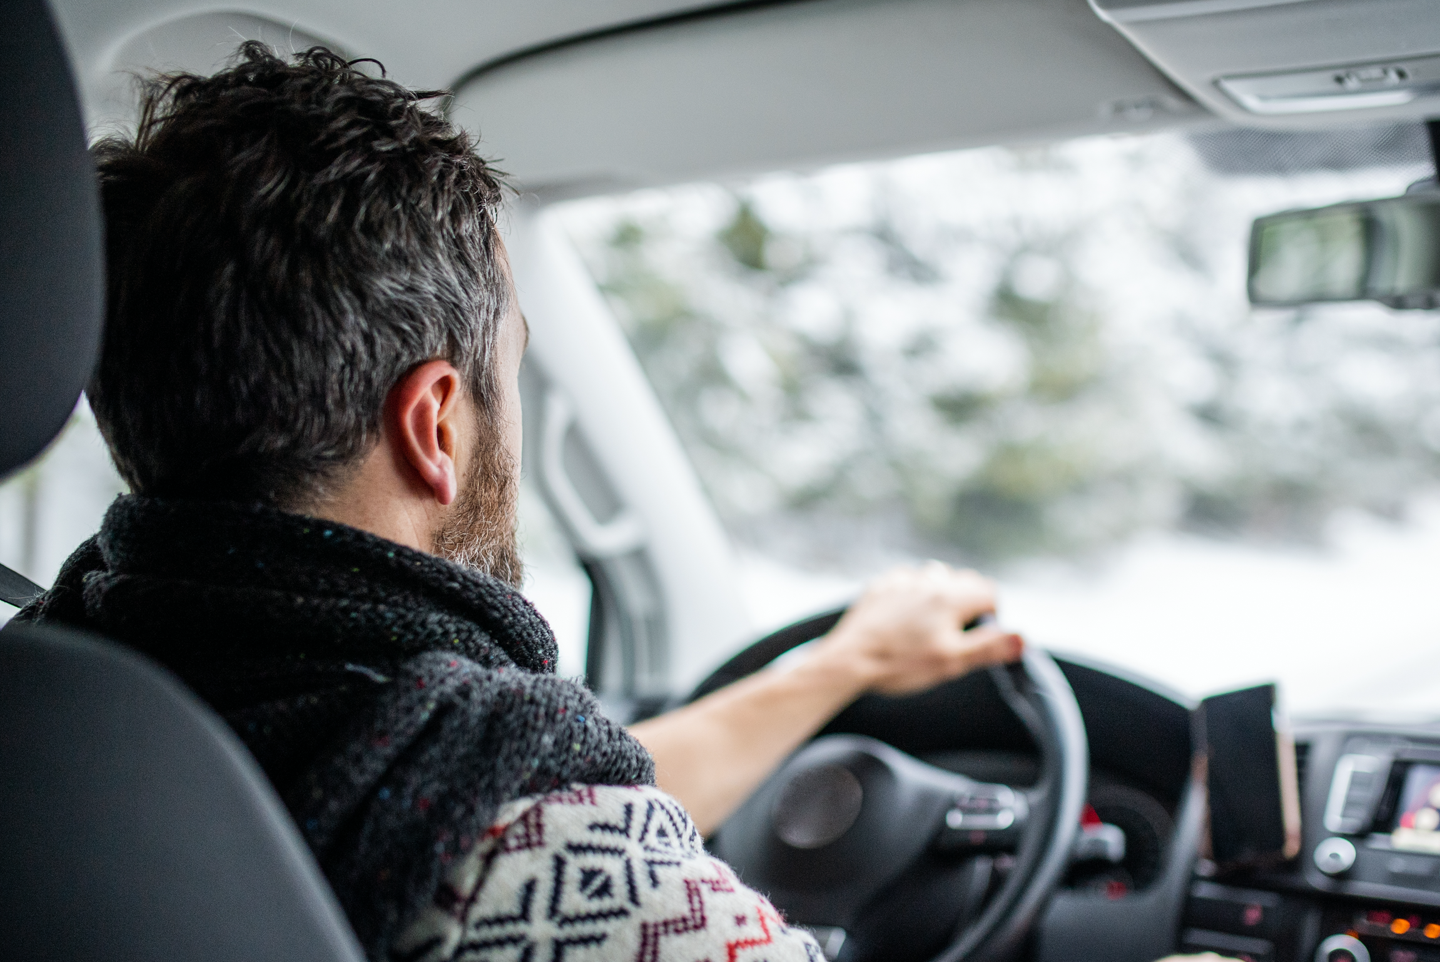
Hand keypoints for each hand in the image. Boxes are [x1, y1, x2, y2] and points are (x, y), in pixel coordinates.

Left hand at [813, 561, 1022, 695]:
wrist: (849, 660)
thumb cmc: (900, 664)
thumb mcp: (951, 662)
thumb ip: (989, 647)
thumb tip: (1023, 638)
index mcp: (949, 598)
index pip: (989, 592)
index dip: (992, 614)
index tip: (981, 634)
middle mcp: (928, 582)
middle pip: (964, 580)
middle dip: (969, 601)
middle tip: (958, 632)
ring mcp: (902, 581)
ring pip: (935, 576)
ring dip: (941, 592)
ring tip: (932, 623)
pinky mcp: (880, 587)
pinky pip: (907, 580)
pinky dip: (913, 592)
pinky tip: (905, 614)